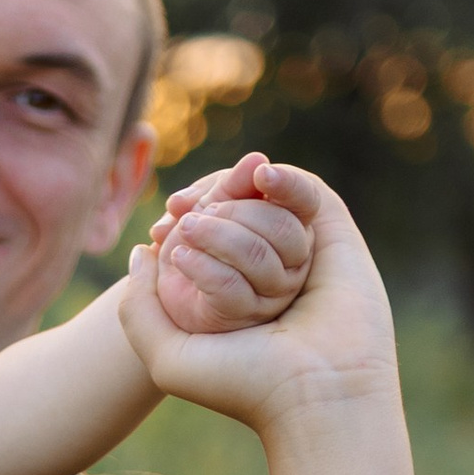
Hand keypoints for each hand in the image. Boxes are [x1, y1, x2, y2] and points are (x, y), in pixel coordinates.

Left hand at [121, 166, 396, 426]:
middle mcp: (269, 270)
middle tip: (183, 224)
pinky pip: (305, 191)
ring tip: (211, 228)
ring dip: (234, 212)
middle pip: (231, 210)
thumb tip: (143, 249)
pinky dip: (282, 179)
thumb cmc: (243, 385)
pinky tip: (258, 179)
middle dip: (205, 211)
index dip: (184, 216)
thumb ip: (138, 307)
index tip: (164, 223)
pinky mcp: (336, 236)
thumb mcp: (165, 355)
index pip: (205, 229)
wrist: (313, 395)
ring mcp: (304, 252)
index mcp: (234, 293)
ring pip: (261, 204)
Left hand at [147, 154, 316, 332]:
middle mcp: (292, 260)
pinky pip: (230, 287)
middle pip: (282, 227)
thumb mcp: (208, 203)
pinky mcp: (244, 314)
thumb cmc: (196, 240)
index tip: (261, 173)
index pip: (306, 200)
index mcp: (291, 225)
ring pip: (258, 257)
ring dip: (213, 236)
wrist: (167, 287)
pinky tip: (180, 257)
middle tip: (196, 213)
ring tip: (184, 229)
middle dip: (235, 212)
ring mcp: (272, 291)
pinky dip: (200, 266)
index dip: (289, 184)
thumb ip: (229, 184)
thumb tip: (256, 160)